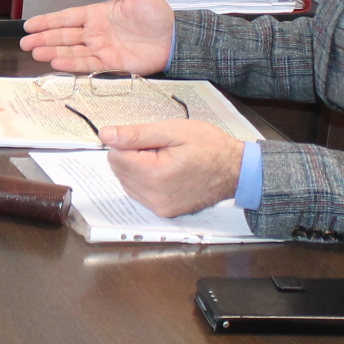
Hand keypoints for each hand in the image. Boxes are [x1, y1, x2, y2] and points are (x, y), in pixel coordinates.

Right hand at [18, 0, 175, 73]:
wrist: (175, 38)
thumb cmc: (158, 14)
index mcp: (98, 14)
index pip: (67, 17)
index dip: (48, 21)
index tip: (30, 25)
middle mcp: (96, 32)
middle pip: (64, 35)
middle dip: (43, 39)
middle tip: (26, 43)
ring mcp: (101, 49)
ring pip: (71, 50)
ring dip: (53, 51)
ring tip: (36, 53)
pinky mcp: (110, 64)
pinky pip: (87, 64)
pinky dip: (71, 64)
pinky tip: (56, 62)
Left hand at [100, 119, 242, 217]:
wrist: (236, 171)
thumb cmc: (210, 147)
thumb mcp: (173, 131)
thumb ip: (136, 134)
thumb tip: (106, 135)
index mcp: (156, 175)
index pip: (115, 156)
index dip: (129, 143)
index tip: (151, 140)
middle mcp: (155, 197)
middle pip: (118, 171)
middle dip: (133, 156)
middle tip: (162, 149)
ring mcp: (160, 208)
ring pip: (126, 182)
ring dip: (138, 169)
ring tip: (166, 160)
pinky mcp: (164, 212)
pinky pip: (139, 194)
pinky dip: (145, 181)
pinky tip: (166, 172)